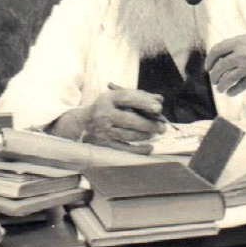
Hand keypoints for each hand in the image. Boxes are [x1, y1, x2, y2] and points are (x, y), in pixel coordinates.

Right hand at [50, 89, 165, 153]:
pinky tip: (149, 147)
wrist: (83, 123)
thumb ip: (140, 97)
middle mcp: (104, 114)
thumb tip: (160, 99)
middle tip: (162, 127)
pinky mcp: (105, 144)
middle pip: (130, 120)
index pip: (128, 98)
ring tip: (153, 133)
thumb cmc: (108, 108)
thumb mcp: (119, 98)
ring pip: (129, 135)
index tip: (158, 108)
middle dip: (149, 124)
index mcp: (108, 99)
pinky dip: (139, 149)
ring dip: (145, 135)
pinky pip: (125, 149)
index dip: (144, 102)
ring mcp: (103, 131)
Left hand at [204, 31, 245, 96]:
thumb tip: (225, 53)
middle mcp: (241, 54)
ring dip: (221, 86)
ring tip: (220, 89)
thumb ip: (239, 44)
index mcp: (239, 42)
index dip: (210, 60)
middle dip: (214, 75)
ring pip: (227, 79)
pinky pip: (239, 87)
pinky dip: (232, 91)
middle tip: (214, 80)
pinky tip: (230, 92)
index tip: (208, 66)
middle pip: (220, 67)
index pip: (216, 50)